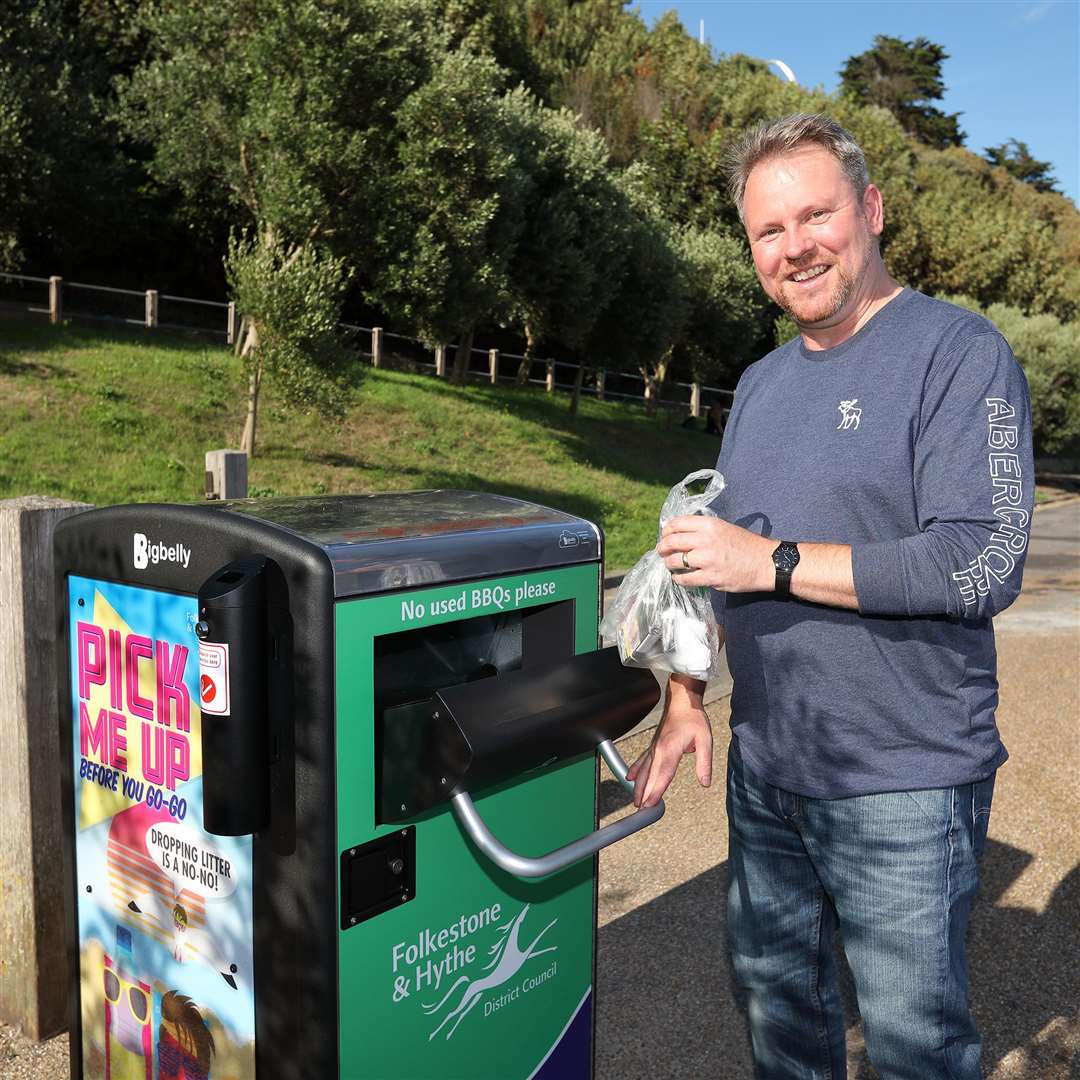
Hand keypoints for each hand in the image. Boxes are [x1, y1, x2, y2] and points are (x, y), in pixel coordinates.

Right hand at [625, 677, 711, 807]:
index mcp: (670, 750)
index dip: (655, 791)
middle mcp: (658, 750)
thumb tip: (705, 783)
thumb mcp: (705, 740)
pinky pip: (641, 760)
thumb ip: (704, 763)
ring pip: (642, 770)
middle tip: (641, 811)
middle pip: (649, 776)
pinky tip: (629, 778)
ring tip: (636, 801)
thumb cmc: (693, 719)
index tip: (649, 804)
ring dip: (638, 786)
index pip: (662, 775)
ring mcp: (653, 748)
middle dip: (644, 794)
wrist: (682, 701)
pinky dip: (634, 770)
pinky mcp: (653, 745)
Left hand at [657, 515, 773, 592]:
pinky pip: (685, 579)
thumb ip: (703, 530)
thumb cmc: (746, 545)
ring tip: (671, 566)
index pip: (677, 523)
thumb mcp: (724, 528)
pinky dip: (678, 579)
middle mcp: (706, 540)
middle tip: (662, 552)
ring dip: (669, 564)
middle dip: (662, 548)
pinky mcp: (711, 577)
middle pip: (671, 542)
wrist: (767, 563)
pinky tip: (680, 578)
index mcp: (710, 525)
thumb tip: (680, 535)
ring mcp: (707, 560)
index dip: (666, 531)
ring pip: (674, 561)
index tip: (665, 536)